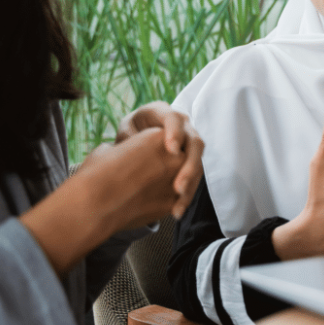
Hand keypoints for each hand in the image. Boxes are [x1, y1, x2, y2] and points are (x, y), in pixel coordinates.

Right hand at [21, 127, 185, 273]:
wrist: (94, 204)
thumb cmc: (96, 174)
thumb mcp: (110, 150)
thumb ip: (125, 150)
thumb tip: (119, 154)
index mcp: (158, 136)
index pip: (168, 141)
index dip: (160, 151)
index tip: (147, 160)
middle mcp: (173, 156)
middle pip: (181, 160)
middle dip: (171, 168)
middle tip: (152, 178)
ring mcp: (176, 180)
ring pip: (184, 181)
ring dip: (174, 185)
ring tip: (149, 193)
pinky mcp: (173, 203)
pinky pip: (177, 201)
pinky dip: (168, 203)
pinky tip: (150, 205)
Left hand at [117, 101, 203, 216]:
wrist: (137, 141)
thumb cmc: (129, 134)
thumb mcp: (125, 131)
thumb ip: (129, 138)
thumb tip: (130, 150)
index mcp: (163, 113)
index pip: (174, 119)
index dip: (175, 133)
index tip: (171, 150)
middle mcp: (182, 126)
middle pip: (195, 143)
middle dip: (189, 166)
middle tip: (178, 187)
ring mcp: (189, 144)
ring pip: (199, 163)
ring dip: (191, 186)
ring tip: (178, 207)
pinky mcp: (190, 162)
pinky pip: (194, 177)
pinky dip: (186, 195)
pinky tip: (176, 211)